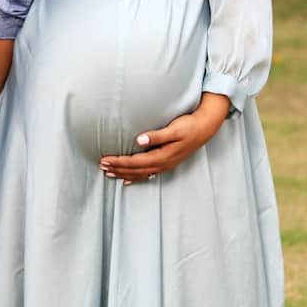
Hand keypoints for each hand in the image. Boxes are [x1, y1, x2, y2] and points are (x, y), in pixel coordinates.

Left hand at [99, 93, 229, 183]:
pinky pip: (147, 174)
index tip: (105, 159)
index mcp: (162, 156)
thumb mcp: (174, 129)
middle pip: (135, 169)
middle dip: (118, 168)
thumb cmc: (188, 126)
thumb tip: (139, 139)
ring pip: (140, 173)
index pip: (135, 161)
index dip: (119, 161)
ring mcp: (164, 165)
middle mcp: (162, 163)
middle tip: (102, 166)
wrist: (204, 129)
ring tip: (109, 173)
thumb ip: (156, 135)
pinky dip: (135, 177)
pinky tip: (127, 180)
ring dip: (123, 173)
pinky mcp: (166, 163)